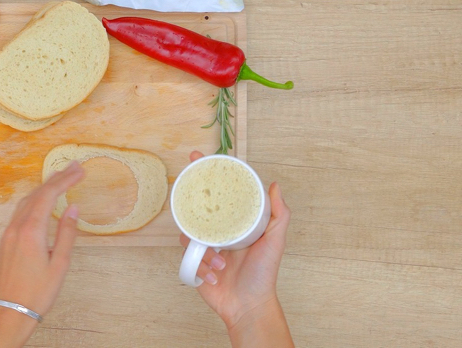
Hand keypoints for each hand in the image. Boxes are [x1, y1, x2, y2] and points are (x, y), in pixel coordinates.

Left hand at [0, 161, 83, 347]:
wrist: (10, 311)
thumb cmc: (38, 292)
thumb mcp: (60, 264)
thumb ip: (66, 233)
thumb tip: (73, 208)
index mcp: (31, 231)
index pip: (49, 195)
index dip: (65, 180)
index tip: (80, 170)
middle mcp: (16, 227)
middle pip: (37, 194)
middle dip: (56, 179)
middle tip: (74, 167)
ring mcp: (8, 233)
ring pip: (26, 202)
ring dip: (43, 188)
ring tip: (60, 178)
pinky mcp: (5, 240)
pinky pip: (20, 212)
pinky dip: (34, 200)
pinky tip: (42, 201)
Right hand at [180, 151, 292, 345]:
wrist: (248, 306)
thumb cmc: (264, 275)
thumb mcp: (275, 241)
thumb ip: (279, 214)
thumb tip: (274, 185)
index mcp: (234, 224)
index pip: (220, 194)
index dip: (209, 175)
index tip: (199, 157)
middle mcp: (217, 232)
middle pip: (197, 208)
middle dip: (188, 197)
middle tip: (184, 183)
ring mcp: (204, 247)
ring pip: (190, 235)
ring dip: (206, 249)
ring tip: (221, 261)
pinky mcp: (194, 264)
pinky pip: (189, 257)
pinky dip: (203, 267)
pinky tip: (215, 275)